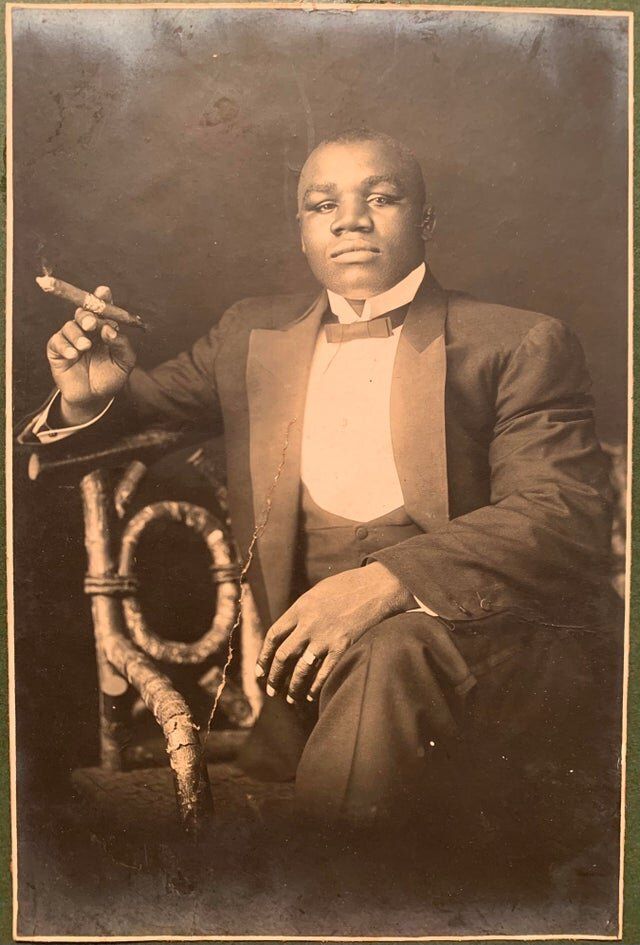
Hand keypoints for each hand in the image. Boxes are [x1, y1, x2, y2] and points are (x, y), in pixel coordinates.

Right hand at [46, 285, 136, 425]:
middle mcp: (87, 330)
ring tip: (85, 347)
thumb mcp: (124, 363)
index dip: (102, 298)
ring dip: (77, 335)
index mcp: (104, 328)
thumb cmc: (110, 378)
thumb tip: (110, 330)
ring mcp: (71, 338)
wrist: (94, 398)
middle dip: (86, 315)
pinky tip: (72, 355)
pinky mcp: (57, 350)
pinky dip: (65, 346)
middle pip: (83, 312)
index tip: (104, 291)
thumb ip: (122, 345)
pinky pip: (57, 341)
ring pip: (69, 326)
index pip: (103, 309)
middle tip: (90, 323)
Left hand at [255, 562, 414, 703]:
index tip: (260, 671)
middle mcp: (309, 624)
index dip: (263, 656)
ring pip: (301, 670)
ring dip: (293, 687)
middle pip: (283, 656)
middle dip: (274, 677)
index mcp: (300, 608)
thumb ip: (301, 611)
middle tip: (271, 690)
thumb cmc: (347, 586)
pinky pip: (324, 673)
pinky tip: (310, 695)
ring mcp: (325, 637)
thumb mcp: (317, 592)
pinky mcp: (343, 647)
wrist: (377, 587)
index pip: (273, 636)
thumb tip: (288, 631)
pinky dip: (315, 687)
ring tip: (290, 698)